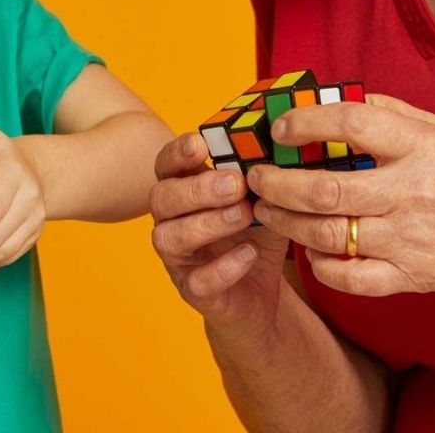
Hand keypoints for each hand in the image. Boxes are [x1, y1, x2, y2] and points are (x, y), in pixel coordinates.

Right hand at [150, 132, 291, 332]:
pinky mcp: (194, 290)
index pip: (165, 164)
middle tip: (236, 184)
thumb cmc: (254, 231)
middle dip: (197, 189)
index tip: (200, 144)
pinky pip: (198, 280)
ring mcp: (178, 257)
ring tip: (244, 214)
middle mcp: (171, 220)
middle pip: (161, 198)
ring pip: (170, 237)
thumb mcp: (261, 198)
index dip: (177, 153)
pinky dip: (225, 266)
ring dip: (207, 223)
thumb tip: (273, 146)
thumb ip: (260, 174)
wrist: (262, 289)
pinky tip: (250, 252)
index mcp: (182, 189)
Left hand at [250, 94, 434, 298]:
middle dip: (275, 184)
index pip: (349, 125)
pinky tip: (307, 249)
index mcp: (420, 146)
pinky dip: (320, 266)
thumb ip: (387, 115)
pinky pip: (353, 279)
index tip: (278, 129)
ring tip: (265, 210)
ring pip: (328, 235)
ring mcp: (411, 240)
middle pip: (324, 190)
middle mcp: (412, 192)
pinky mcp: (414, 277)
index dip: (304, 123)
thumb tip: (331, 101)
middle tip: (254, 178)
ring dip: (284, 222)